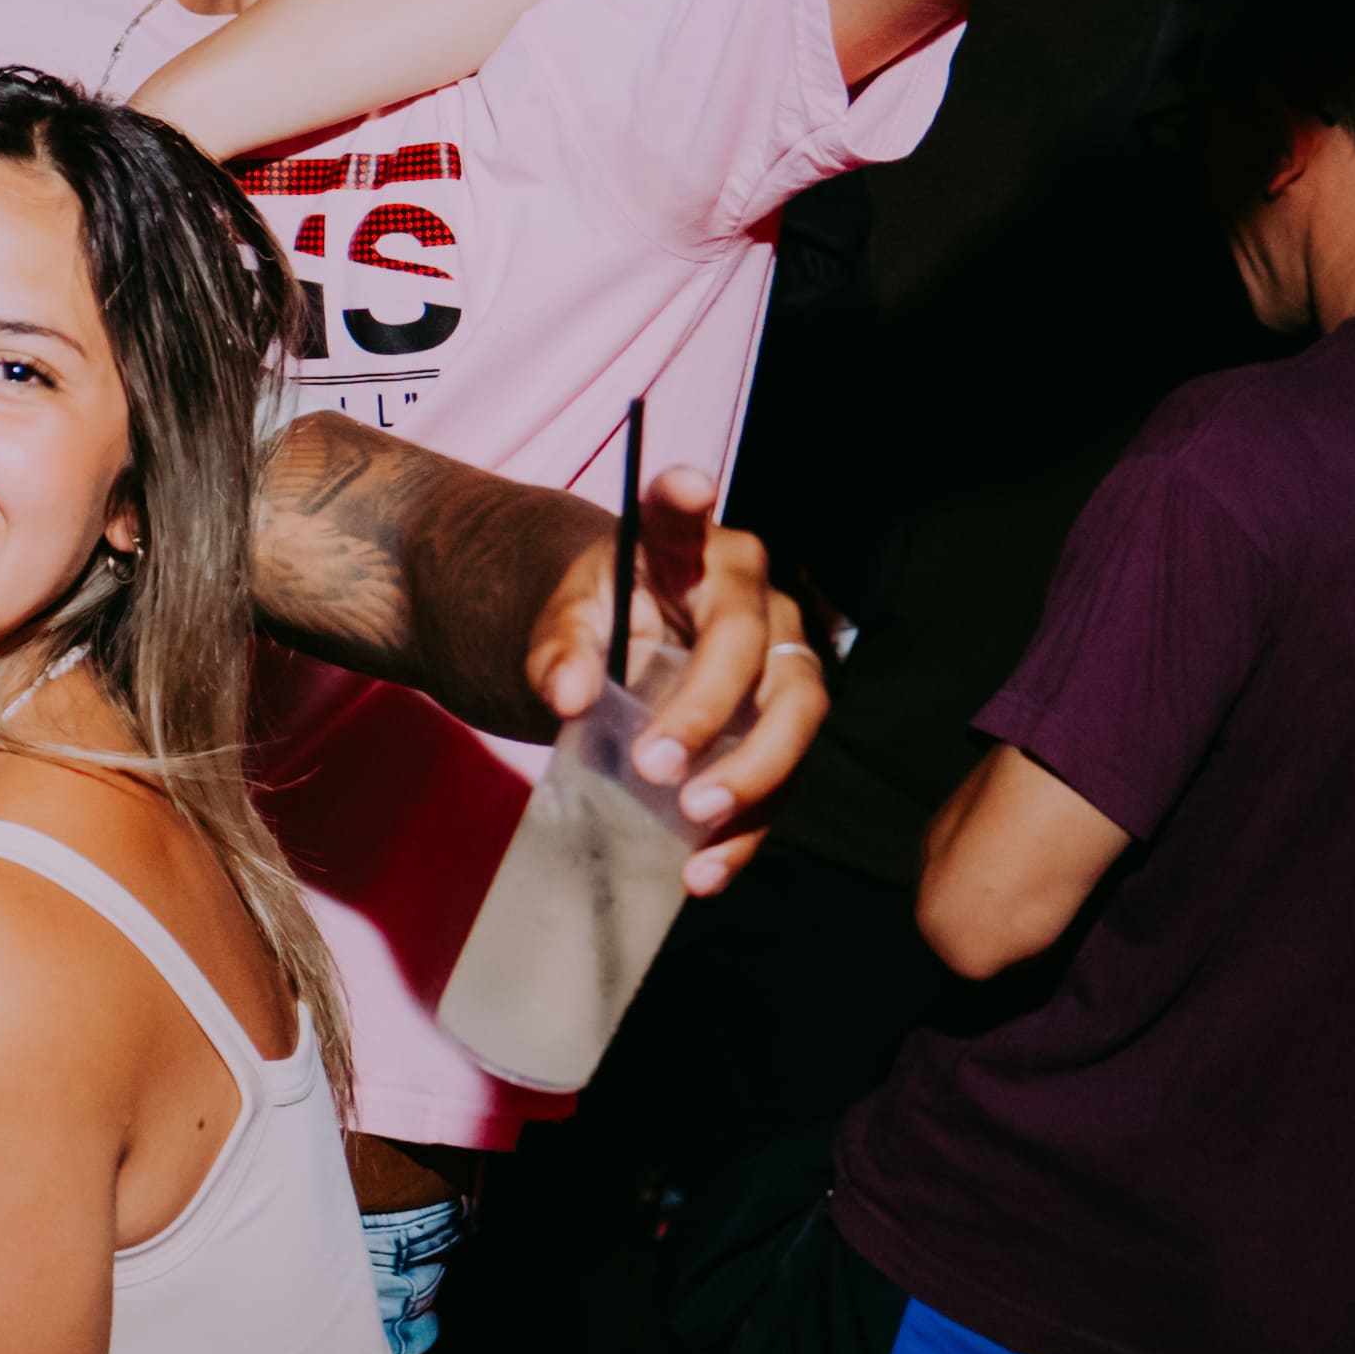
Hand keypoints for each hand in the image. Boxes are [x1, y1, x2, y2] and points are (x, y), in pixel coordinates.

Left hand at [522, 466, 819, 885]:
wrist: (616, 656)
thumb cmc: (593, 622)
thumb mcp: (561, 624)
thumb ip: (559, 649)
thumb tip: (571, 696)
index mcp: (684, 550)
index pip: (681, 518)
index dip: (682, 500)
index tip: (681, 482)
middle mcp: (748, 598)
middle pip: (754, 650)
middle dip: (712, 712)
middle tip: (657, 766)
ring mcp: (777, 661)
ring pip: (795, 717)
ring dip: (751, 777)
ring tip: (694, 823)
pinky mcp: (780, 727)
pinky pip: (782, 778)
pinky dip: (747, 830)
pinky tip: (704, 870)